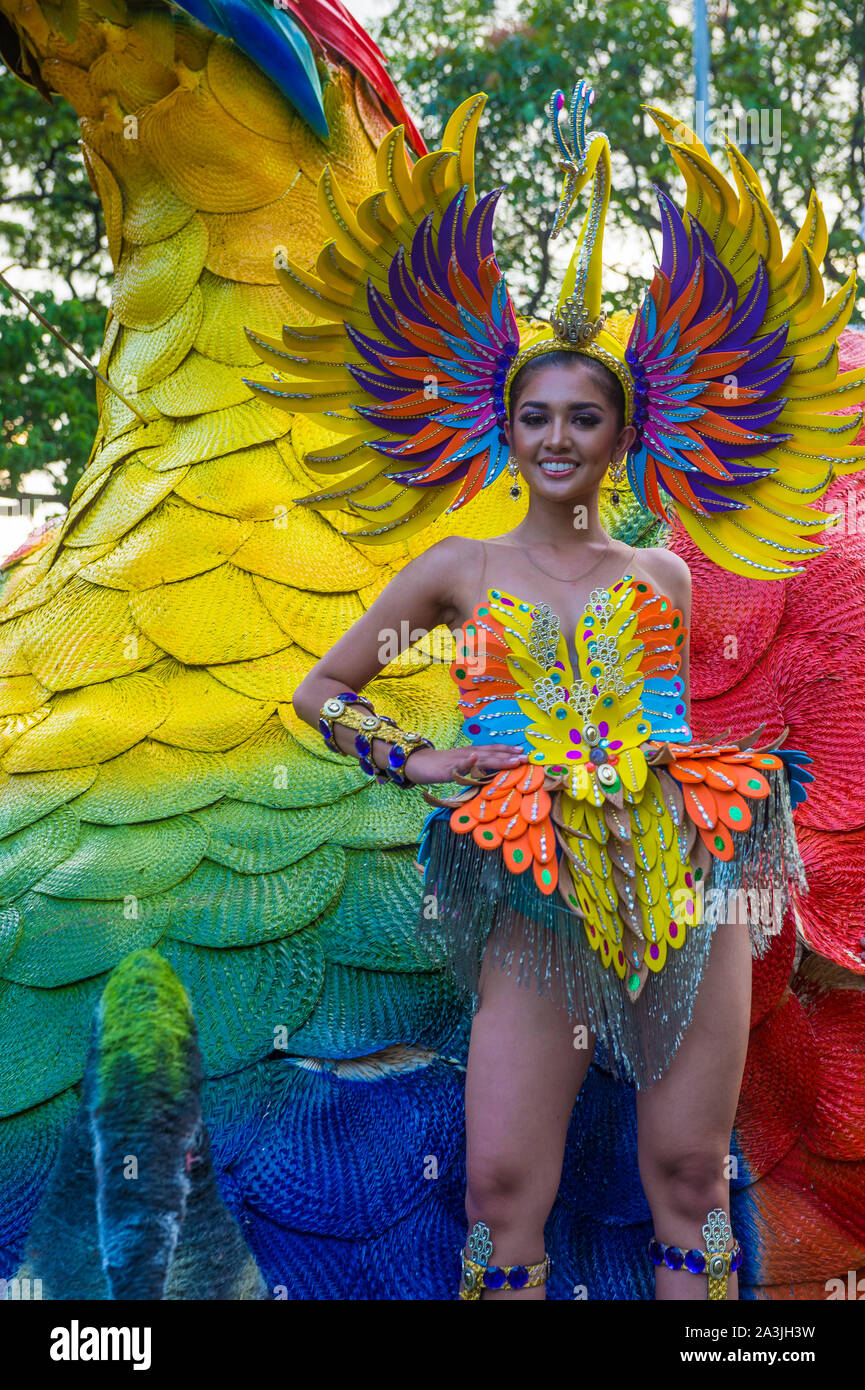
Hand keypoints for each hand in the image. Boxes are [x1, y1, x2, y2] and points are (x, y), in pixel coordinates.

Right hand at [404, 744, 527, 786]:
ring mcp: (459, 759)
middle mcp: (469, 753)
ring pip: (481, 758)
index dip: (509, 751)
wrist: (418, 763)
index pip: (494, 750)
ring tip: (514, 759)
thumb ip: (478, 769)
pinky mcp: (447, 767)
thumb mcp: (463, 767)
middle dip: (510, 755)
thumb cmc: (442, 766)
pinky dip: (468, 760)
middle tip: (527, 758)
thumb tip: (494, 774)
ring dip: (499, 758)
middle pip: (492, 753)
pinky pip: (459, 763)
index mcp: (473, 753)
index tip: (525, 753)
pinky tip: (476, 757)